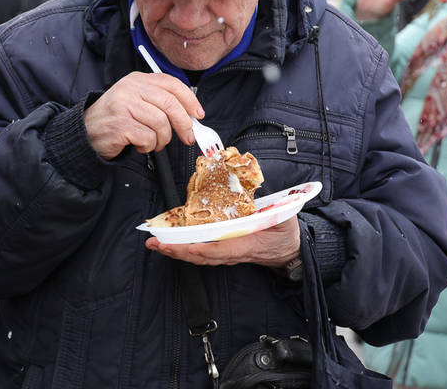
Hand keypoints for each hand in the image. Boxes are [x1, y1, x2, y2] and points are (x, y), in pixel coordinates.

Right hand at [84, 71, 204, 159]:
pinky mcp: (121, 125)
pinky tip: (139, 145)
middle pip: (170, 104)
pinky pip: (148, 138)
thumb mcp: (136, 100)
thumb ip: (160, 103)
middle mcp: (131, 89)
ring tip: (153, 143)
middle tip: (188, 137)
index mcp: (138, 80)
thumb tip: (190, 116)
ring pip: (161, 124)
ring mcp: (124, 105)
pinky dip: (148, 146)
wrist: (86, 131)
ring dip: (162, 139)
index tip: (198, 114)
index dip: (190, 100)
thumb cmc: (116, 118)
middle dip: (184, 124)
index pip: (172, 84)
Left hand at [146, 216, 300, 267]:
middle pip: (203, 256)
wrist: (289, 252)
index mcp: (248, 244)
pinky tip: (171, 244)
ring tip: (157, 244)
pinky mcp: (224, 251)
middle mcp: (234, 252)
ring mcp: (228, 254)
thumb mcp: (284, 217)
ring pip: (199, 256)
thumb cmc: (285, 234)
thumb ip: (274, 207)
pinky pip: (202, 253)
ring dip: (177, 250)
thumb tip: (257, 191)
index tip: (191, 247)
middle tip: (157, 244)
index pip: (224, 250)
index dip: (207, 250)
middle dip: (179, 251)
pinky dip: (185, 249)